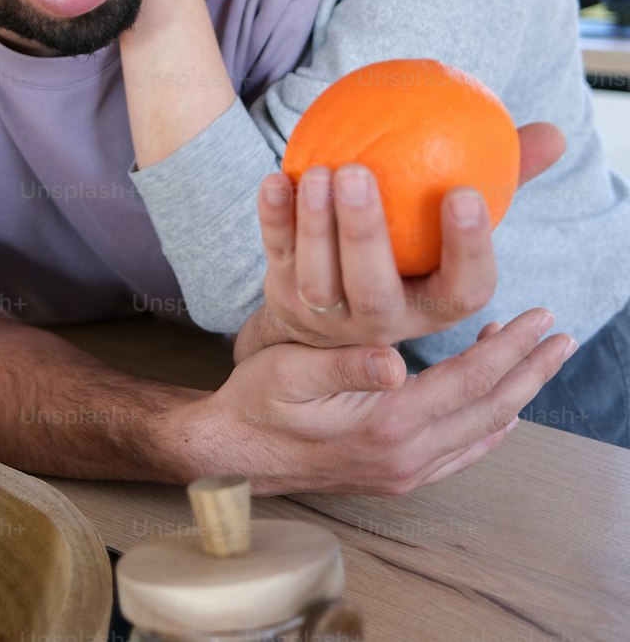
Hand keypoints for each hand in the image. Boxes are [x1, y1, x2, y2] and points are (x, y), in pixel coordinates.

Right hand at [185, 307, 573, 495]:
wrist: (234, 454)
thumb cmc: (257, 401)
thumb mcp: (290, 369)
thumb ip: (345, 365)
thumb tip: (396, 361)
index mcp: (387, 424)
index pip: (469, 381)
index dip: (509, 347)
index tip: (538, 317)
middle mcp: (406, 456)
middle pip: (490, 410)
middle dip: (529, 370)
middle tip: (560, 337)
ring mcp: (404, 472)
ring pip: (481, 432)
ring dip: (514, 394)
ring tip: (535, 359)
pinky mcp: (397, 476)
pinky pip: (462, 453)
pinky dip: (488, 423)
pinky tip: (496, 407)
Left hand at [234, 122, 565, 355]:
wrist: (333, 305)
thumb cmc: (414, 247)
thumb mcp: (456, 224)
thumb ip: (503, 179)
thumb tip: (550, 136)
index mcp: (436, 303)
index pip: (464, 290)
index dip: (468, 248)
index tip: (465, 193)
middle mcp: (384, 320)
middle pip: (375, 292)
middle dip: (363, 236)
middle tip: (358, 173)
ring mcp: (329, 315)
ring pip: (320, 282)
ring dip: (316, 227)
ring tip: (321, 171)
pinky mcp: (284, 295)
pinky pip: (278, 257)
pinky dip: (274, 221)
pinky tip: (277, 177)